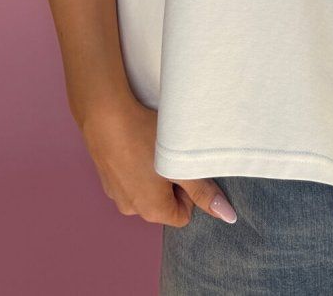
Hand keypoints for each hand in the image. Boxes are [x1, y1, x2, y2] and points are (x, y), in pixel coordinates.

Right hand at [78, 95, 236, 226]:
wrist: (105, 115)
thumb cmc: (145, 139)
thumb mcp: (180, 164)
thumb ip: (204, 192)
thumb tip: (227, 216)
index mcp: (152, 211)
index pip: (182, 215)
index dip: (189, 191)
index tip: (183, 167)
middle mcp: (131, 209)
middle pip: (164, 203)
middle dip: (170, 182)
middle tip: (169, 154)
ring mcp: (115, 194)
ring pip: (146, 189)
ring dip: (153, 173)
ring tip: (150, 147)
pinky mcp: (105, 178)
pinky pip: (129, 178)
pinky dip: (135, 166)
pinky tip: (135, 143)